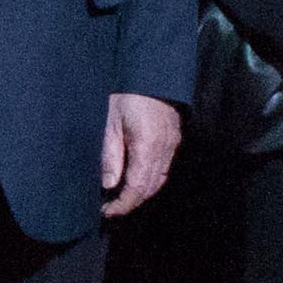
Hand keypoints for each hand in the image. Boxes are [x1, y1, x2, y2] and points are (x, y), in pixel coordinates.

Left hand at [101, 94, 183, 218]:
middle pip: (149, 188)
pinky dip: (151, 180)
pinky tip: (136, 179)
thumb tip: (109, 185)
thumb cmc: (126, 94)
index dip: (122, 205)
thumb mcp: (110, 123)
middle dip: (131, 202)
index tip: (107, 212)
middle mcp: (164, 149)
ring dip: (141, 193)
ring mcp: (173, 145)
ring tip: (121, 197)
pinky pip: (164, 169)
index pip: (136, 188)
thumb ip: (111, 156)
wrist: (150, 70)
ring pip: (159, 181)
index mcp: (146, 146)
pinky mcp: (175, 139)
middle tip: (111, 207)